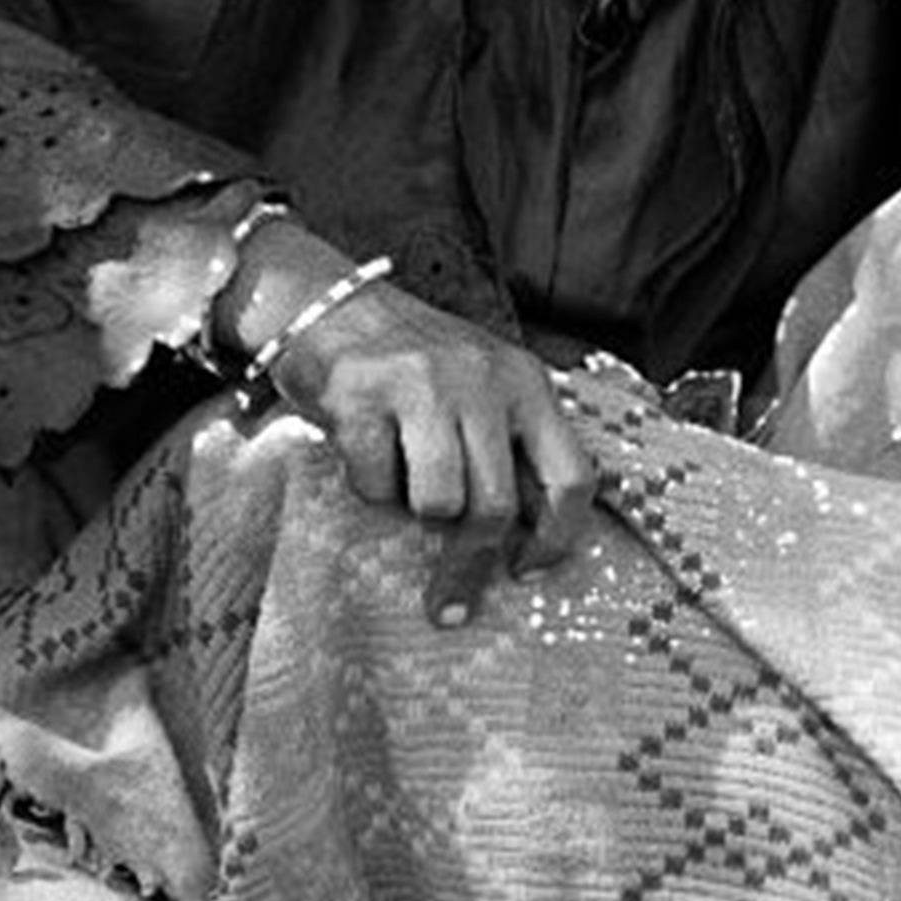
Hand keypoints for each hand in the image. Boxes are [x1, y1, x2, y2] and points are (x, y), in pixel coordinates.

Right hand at [254, 249, 597, 626]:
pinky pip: (375, 484)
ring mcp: (420, 383)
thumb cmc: (413, 364)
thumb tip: (526, 544)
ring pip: (436, 502)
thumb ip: (511, 446)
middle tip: (446, 597)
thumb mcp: (483, 387)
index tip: (525, 572)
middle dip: (467, 561)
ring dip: (413, 508)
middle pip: (495, 506)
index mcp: (525, 381)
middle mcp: (481, 378)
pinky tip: (362, 447)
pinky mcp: (360, 396)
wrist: (327, 303)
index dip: (555, 540)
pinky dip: (368, 483)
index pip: (572, 477)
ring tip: (400, 473)